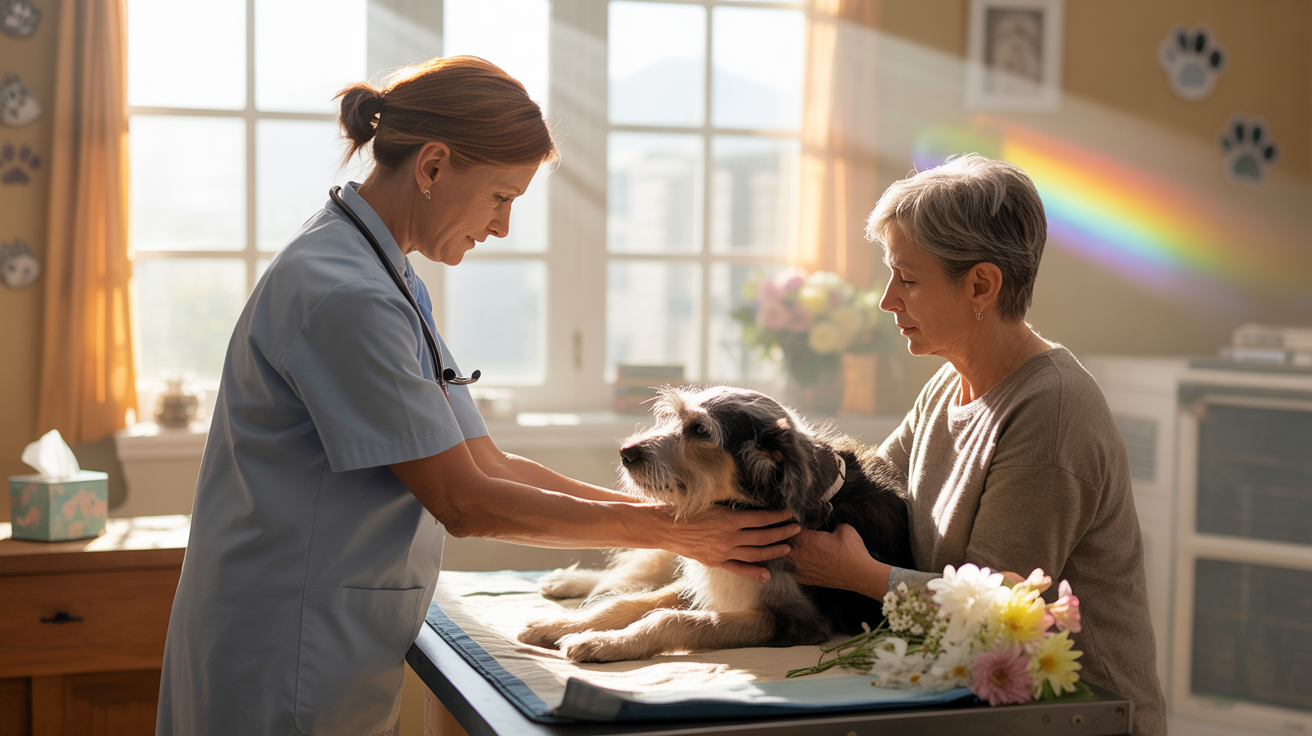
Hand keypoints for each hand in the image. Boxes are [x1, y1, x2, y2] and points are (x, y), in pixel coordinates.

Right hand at [660, 505, 797, 583]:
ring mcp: (723, 551)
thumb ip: (731, 506)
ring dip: (774, 551)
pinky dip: (754, 573)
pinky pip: (739, 568)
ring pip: (755, 553)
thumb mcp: (712, 502)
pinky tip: (768, 575)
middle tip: (797, 529)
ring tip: (788, 547)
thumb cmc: (687, 510)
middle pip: (763, 537)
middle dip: (783, 533)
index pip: (762, 518)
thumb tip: (751, 503)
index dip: (778, 517)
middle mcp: (729, 537)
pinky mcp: (716, 561)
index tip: (790, 513)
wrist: (665, 527)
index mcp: (729, 519)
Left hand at [790, 524, 887, 598]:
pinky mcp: (804, 579)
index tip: (789, 519)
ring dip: (781, 552)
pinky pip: (787, 571)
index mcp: (806, 539)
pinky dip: (786, 565)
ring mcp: (800, 568)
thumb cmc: (852, 551)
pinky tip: (787, 562)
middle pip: (780, 542)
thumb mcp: (844, 529)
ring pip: (781, 557)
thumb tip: (832, 524)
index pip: (788, 527)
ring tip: (782, 547)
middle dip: (781, 536)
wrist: (859, 574)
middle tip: (783, 532)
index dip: (788, 522)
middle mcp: (799, 554)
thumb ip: (832, 524)